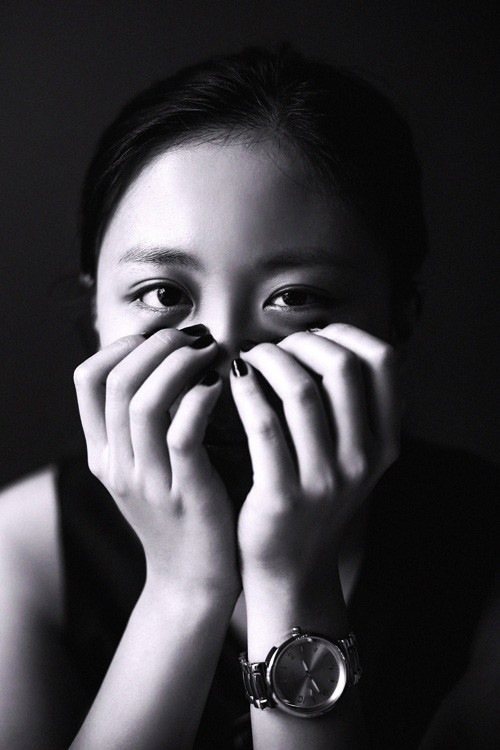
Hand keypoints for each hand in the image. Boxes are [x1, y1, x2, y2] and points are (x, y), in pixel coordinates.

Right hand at [73, 329, 239, 598]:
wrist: (193, 580)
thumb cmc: (181, 513)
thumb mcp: (147, 470)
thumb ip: (145, 425)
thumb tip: (168, 362)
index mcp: (104, 453)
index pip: (88, 379)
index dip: (122, 345)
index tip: (159, 336)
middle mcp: (116, 464)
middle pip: (118, 381)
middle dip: (158, 345)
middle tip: (194, 336)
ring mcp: (146, 479)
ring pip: (144, 401)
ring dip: (179, 364)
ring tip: (209, 352)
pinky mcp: (183, 491)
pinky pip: (181, 431)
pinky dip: (200, 398)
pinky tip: (220, 385)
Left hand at [230, 323, 400, 592]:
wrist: (293, 569)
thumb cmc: (314, 502)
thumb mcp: (351, 460)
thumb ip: (350, 410)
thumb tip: (323, 341)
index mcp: (384, 443)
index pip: (382, 361)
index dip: (344, 335)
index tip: (311, 336)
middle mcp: (362, 459)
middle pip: (342, 368)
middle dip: (301, 343)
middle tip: (274, 347)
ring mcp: (325, 479)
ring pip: (301, 390)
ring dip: (269, 360)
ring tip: (250, 359)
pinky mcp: (283, 495)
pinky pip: (263, 424)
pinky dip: (247, 390)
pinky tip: (235, 379)